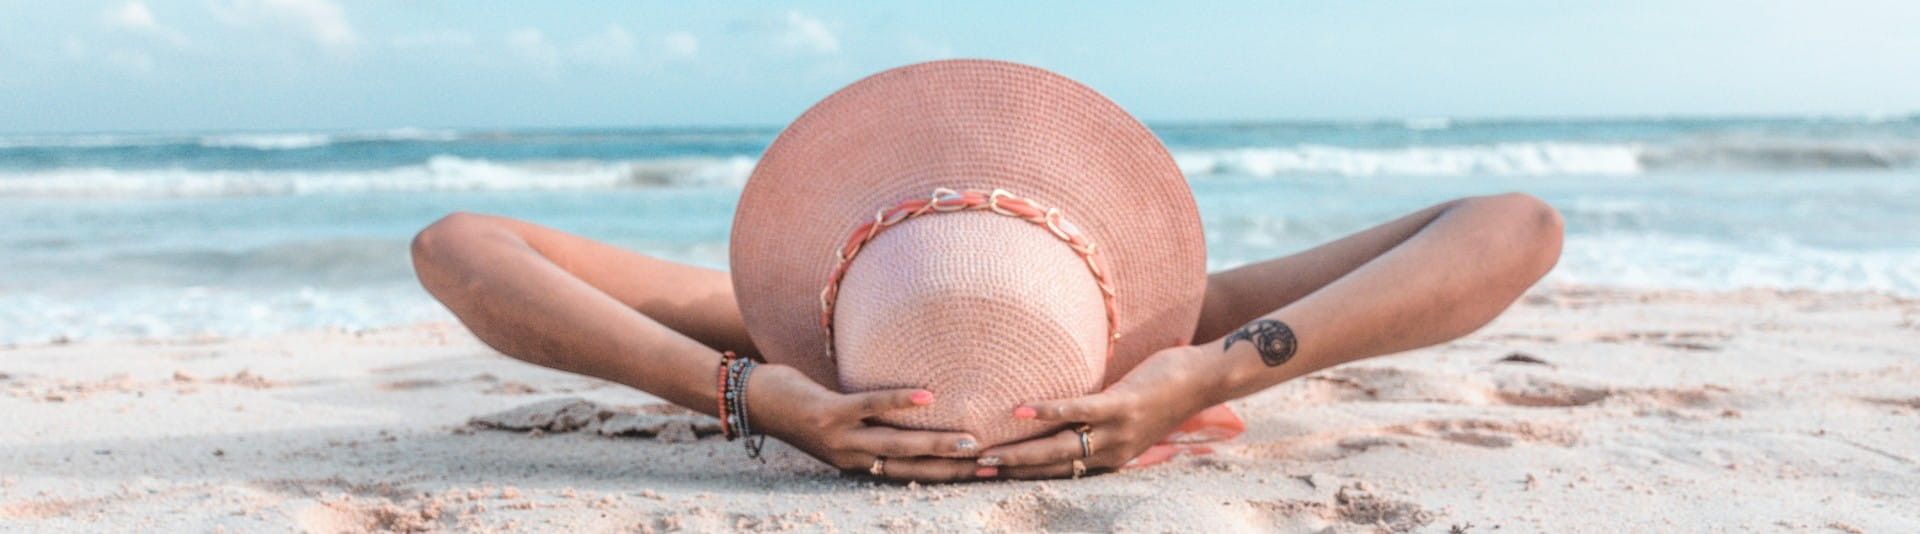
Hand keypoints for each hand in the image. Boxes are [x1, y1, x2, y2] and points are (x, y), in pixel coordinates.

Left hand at [744, 363, 991, 481]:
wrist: (750, 401)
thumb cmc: (801, 406)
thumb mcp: (840, 423)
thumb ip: (872, 423)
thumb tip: (914, 407)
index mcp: (859, 464)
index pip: (911, 476)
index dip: (948, 476)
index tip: (987, 472)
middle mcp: (852, 458)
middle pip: (910, 468)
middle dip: (951, 468)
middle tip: (991, 464)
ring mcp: (840, 438)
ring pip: (895, 445)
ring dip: (934, 445)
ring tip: (969, 442)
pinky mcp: (828, 414)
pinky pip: (869, 407)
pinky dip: (898, 401)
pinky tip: (927, 397)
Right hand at [974, 345, 1221, 478]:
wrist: (1206, 379)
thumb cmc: (1162, 391)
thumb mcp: (1125, 417)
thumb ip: (1094, 420)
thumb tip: (1060, 411)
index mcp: (1108, 457)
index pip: (1058, 474)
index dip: (1021, 478)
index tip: (985, 478)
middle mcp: (1110, 452)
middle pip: (1051, 467)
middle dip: (1011, 472)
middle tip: (972, 473)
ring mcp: (1116, 430)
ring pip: (1060, 448)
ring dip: (1020, 451)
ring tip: (986, 453)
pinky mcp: (1122, 405)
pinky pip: (1080, 410)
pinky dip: (1049, 412)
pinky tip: (1022, 411)